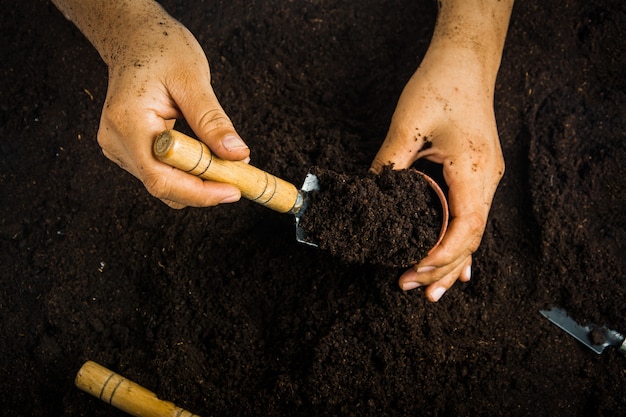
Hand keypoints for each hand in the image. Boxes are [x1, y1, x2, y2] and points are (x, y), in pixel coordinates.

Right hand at [53, 0, 249, 207]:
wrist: (134, 38)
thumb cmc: (160, 49)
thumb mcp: (193, 79)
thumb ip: (213, 120)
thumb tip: (237, 155)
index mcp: (128, 122)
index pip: (161, 177)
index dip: (199, 192)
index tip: (234, 190)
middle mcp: (116, 141)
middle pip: (163, 185)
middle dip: (204, 188)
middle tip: (240, 180)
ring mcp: (117, 147)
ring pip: (163, 183)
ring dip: (197, 181)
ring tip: (225, 165)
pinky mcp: (127, 149)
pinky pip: (161, 172)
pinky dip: (187, 172)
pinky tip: (205, 158)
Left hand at [370, 43, 504, 301]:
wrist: (466, 62)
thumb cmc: (440, 86)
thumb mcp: (407, 125)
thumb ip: (388, 165)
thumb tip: (368, 197)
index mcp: (474, 170)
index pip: (465, 228)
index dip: (442, 255)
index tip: (415, 268)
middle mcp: (487, 180)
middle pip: (470, 238)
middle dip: (441, 267)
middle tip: (411, 286)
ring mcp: (487, 179)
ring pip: (472, 233)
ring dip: (451, 262)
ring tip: (431, 290)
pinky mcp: (478, 175)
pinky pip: (471, 219)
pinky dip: (460, 244)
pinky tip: (456, 268)